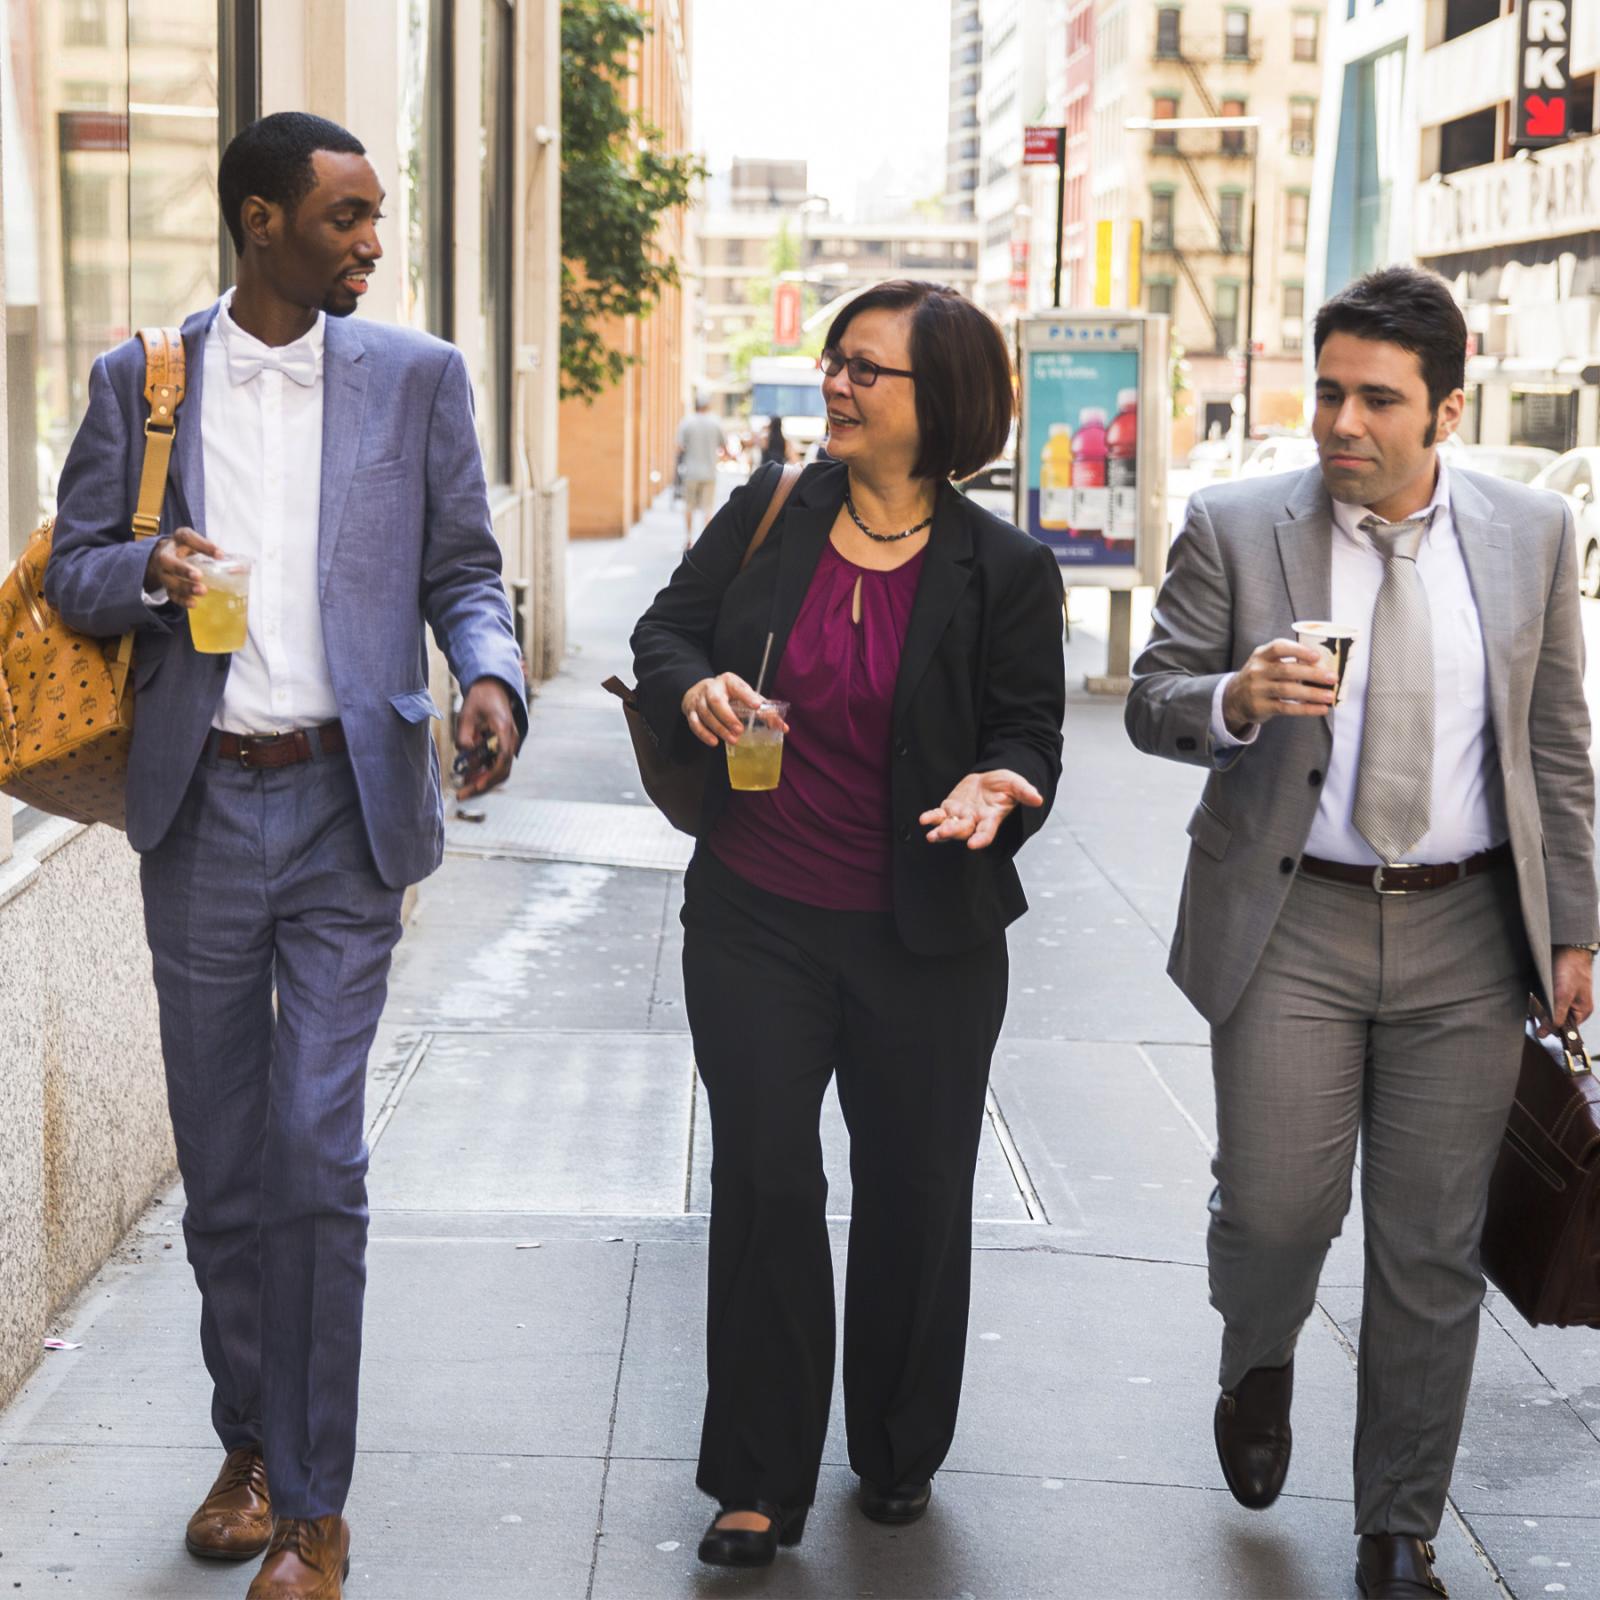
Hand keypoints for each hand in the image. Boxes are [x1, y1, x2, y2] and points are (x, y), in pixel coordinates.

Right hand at [145, 526, 220, 607]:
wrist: (168, 556)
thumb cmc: (190, 549)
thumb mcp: (200, 544)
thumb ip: (218, 554)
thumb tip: (242, 569)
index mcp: (179, 538)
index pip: (187, 537)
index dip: (203, 545)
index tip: (220, 555)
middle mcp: (166, 554)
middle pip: (168, 561)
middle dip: (183, 569)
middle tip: (199, 576)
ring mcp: (162, 571)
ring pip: (168, 580)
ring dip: (184, 587)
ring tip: (202, 591)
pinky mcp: (165, 585)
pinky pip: (170, 594)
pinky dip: (182, 600)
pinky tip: (193, 604)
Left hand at [454, 677, 519, 797]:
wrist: (492, 687)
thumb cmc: (479, 698)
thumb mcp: (466, 714)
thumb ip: (464, 735)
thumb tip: (465, 753)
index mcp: (504, 729)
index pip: (503, 759)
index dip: (490, 775)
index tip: (475, 785)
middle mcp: (510, 739)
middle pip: (502, 770)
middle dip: (483, 785)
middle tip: (462, 794)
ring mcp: (508, 743)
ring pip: (499, 770)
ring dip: (482, 780)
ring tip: (462, 789)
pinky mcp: (502, 745)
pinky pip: (495, 764)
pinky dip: (483, 772)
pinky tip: (467, 777)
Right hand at [681, 672, 780, 747]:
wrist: (700, 691)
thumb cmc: (728, 695)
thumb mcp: (744, 696)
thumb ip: (763, 710)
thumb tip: (783, 728)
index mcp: (729, 681)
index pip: (738, 686)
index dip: (747, 696)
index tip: (757, 706)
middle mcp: (712, 688)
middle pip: (716, 701)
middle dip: (727, 717)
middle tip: (739, 730)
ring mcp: (699, 699)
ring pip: (705, 714)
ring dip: (718, 728)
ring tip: (732, 740)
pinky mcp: (690, 710)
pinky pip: (694, 723)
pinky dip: (703, 733)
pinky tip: (714, 742)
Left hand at [920, 769, 1043, 850]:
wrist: (991, 779)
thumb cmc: (1005, 784)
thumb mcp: (1016, 784)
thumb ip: (1025, 792)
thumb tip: (1039, 800)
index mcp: (991, 819)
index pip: (986, 833)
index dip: (981, 839)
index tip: (974, 845)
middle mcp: (975, 821)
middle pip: (964, 831)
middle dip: (954, 832)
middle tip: (944, 833)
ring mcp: (961, 816)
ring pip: (949, 827)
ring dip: (940, 831)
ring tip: (932, 834)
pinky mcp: (949, 808)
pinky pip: (939, 816)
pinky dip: (931, 818)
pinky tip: (923, 820)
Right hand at [1222, 639, 1336, 734]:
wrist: (1233, 699)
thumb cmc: (1260, 678)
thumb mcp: (1265, 663)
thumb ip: (1287, 661)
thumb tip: (1324, 666)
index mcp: (1261, 655)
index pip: (1278, 647)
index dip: (1299, 650)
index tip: (1317, 656)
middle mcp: (1257, 671)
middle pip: (1287, 670)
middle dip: (1312, 674)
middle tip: (1332, 678)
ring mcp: (1257, 689)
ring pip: (1287, 690)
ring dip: (1312, 693)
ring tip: (1329, 696)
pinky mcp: (1260, 707)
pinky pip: (1286, 708)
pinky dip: (1306, 709)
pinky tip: (1320, 709)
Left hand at [1534, 946, 1596, 1036]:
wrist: (1568, 946)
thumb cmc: (1570, 969)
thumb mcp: (1563, 995)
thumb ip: (1556, 1015)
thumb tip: (1546, 1034)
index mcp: (1582, 1011)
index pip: (1563, 1029)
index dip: (1549, 1028)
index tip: (1536, 1024)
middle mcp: (1574, 1007)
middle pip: (1554, 1020)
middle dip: (1542, 1015)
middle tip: (1533, 1008)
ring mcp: (1565, 998)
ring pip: (1547, 1010)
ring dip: (1538, 1007)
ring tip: (1533, 999)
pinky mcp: (1556, 990)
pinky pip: (1544, 1000)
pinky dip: (1537, 999)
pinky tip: (1532, 995)